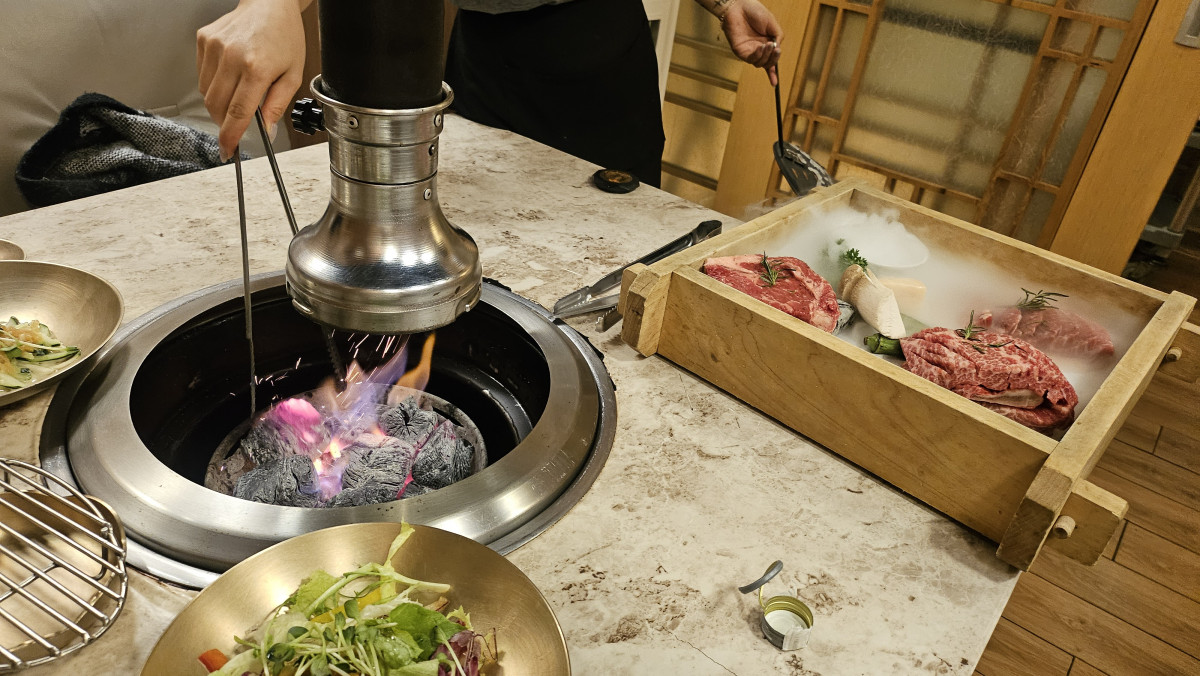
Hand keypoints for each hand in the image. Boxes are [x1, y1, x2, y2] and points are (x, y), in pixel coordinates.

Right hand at [197, 0, 309, 159]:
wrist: (269, 4)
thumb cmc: (285, 37)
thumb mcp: (293, 74)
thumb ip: (277, 105)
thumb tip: (265, 129)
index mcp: (257, 68)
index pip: (238, 112)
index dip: (230, 136)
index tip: (228, 151)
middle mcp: (232, 56)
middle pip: (217, 106)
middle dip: (224, 122)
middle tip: (235, 124)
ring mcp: (214, 47)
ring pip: (206, 92)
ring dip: (219, 103)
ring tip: (238, 92)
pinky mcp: (204, 40)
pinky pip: (202, 75)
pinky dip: (213, 83)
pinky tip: (230, 74)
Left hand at [721, 0, 782, 85]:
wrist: (740, 6)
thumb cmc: (755, 12)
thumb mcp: (773, 24)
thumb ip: (778, 37)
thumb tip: (778, 49)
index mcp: (767, 43)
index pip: (770, 61)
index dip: (772, 73)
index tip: (774, 84)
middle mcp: (758, 49)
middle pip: (767, 64)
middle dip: (773, 59)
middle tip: (776, 49)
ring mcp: (749, 51)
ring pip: (759, 63)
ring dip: (766, 56)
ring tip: (769, 44)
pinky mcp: (740, 51)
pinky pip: (750, 59)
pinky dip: (757, 55)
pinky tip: (761, 47)